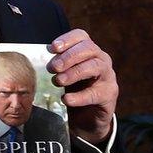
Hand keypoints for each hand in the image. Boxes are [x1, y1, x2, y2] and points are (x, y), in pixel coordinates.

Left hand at [48, 29, 117, 143]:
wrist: (88, 116)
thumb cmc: (74, 89)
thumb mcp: (64, 74)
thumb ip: (57, 64)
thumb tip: (43, 54)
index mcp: (89, 50)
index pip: (81, 36)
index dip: (67, 39)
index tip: (53, 48)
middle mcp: (101, 59)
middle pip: (89, 49)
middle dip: (69, 56)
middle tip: (53, 67)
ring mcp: (108, 76)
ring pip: (95, 67)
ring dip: (74, 72)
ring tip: (58, 81)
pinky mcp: (109, 94)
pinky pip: (95, 93)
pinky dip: (79, 96)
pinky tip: (66, 99)